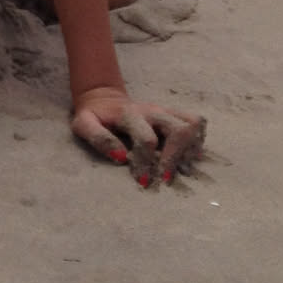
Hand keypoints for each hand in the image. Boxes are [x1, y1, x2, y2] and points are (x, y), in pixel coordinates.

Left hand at [71, 86, 205, 187]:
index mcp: (130, 114)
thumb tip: (121, 159)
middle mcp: (153, 111)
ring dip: (190, 149)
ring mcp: (166, 111)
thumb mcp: (84, 125)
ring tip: (179, 167)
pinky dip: (197, 141)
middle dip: (175, 158)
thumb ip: (99, 139)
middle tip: (166, 178)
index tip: (144, 182)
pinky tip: (186, 156)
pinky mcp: (174, 114)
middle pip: (179, 130)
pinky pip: (197, 123)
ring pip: (193, 124)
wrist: (104, 99)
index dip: (147, 163)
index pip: (147, 140)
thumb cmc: (95, 117)